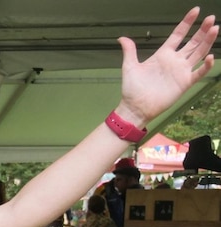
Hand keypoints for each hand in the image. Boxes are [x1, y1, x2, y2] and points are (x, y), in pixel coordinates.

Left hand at [116, 7, 216, 125]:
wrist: (135, 107)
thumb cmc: (132, 89)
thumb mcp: (129, 67)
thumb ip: (129, 51)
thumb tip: (121, 38)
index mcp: (162, 54)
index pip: (178, 34)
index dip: (187, 22)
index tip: (196, 10)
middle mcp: (174, 61)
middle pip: (193, 42)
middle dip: (202, 30)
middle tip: (211, 18)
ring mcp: (181, 71)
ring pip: (199, 53)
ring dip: (207, 42)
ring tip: (215, 29)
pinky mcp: (184, 83)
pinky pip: (199, 73)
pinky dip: (206, 65)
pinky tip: (211, 56)